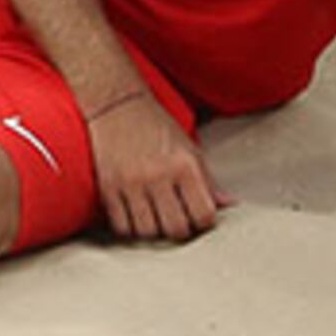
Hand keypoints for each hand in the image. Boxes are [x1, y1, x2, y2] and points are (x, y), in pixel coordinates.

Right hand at [88, 92, 229, 242]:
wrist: (114, 104)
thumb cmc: (154, 124)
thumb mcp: (188, 147)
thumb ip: (207, 179)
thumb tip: (227, 203)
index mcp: (183, 165)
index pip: (203, 214)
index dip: (203, 221)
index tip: (197, 216)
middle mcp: (158, 175)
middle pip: (176, 228)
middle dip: (179, 229)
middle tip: (175, 219)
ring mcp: (130, 183)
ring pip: (148, 231)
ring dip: (153, 230)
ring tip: (154, 217)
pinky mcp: (108, 187)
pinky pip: (121, 226)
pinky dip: (129, 227)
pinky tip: (134, 215)